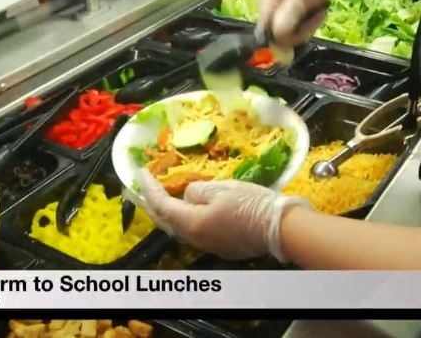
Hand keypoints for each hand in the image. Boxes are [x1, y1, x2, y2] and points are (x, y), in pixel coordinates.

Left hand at [136, 169, 309, 260]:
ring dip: (167, 213)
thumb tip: (188, 194)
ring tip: (162, 197)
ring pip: (178, 229)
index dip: (149, 188)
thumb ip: (197, 190)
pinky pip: (194, 232)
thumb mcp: (221, 187)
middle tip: (144, 188)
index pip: (161, 204)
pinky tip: (188, 210)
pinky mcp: (221, 247)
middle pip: (165, 222)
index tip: (141, 172)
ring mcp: (208, 245)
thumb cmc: (251, 204)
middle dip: (151, 204)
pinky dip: (184, 219)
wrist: (279, 228)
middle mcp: (194, 238)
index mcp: (191, 222)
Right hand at [258, 0, 354, 46]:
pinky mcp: (300, 7)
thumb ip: (285, 22)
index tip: (297, 37)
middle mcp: (275, 1)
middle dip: (298, 31)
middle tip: (314, 20)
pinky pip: (300, 24)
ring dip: (307, 27)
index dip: (279, 38)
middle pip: (278, 31)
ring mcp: (287, 4)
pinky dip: (311, 22)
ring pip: (291, 29)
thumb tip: (277, 44)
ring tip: (319, 13)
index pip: (265, 28)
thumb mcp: (300, 1)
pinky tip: (320, 12)